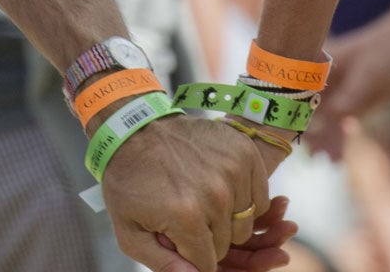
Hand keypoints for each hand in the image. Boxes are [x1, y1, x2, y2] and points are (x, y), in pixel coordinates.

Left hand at [99, 114, 284, 270]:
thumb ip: (163, 265)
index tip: (180, 242)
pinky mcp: (245, 153)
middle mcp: (216, 194)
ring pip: (246, 223)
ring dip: (227, 219)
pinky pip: (259, 198)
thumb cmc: (130, 182)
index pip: (208, 263)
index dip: (193, 258)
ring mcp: (234, 170)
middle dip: (208, 238)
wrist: (135, 130)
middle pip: (228, 243)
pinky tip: (222, 190)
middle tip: (186, 217)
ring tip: (202, 201)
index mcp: (187, 217)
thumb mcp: (131, 233)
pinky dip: (244, 200)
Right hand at [305, 1, 389, 158]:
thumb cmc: (383, 52)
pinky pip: (342, 126)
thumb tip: (327, 121)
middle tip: (312, 155)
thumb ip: (348, 97)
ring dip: (325, 141)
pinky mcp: (354, 105)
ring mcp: (339, 94)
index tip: (294, 136)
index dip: (293, 114)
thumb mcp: (365, 74)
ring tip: (326, 160)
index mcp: (319, 67)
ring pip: (326, 123)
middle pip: (310, 111)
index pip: (298, 93)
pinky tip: (338, 158)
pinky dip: (340, 141)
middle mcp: (324, 82)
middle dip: (309, 134)